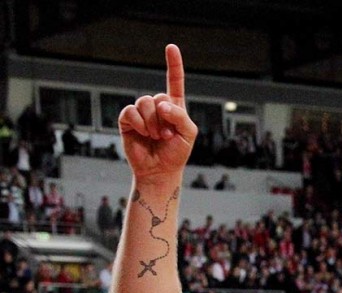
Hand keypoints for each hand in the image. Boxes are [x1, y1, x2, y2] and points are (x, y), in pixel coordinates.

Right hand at [118, 44, 197, 178]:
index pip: (174, 81)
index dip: (174, 64)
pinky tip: (143, 134)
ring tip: (156, 137)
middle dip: (164, 118)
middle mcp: (157, 107)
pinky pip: (130, 112)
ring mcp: (141, 113)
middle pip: (158, 96)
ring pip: (144, 103)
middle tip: (167, 136)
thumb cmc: (176, 153)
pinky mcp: (128, 121)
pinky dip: (139, 123)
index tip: (171, 47)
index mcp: (174, 107)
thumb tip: (162, 105)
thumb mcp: (188, 133)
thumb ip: (180, 116)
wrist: (159, 170)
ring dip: (152, 122)